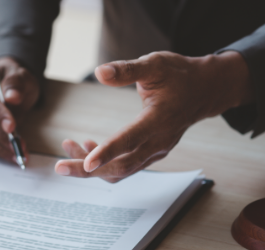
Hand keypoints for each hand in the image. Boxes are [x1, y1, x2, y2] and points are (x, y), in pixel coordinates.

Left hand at [54, 51, 253, 182]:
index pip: (130, 139)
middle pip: (120, 166)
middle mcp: (159, 142)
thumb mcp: (154, 64)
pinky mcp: (152, 154)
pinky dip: (104, 163)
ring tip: (68, 147)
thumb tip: (99, 72)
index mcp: (159, 119)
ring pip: (121, 170)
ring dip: (92, 167)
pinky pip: (125, 166)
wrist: (205, 90)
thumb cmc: (179, 75)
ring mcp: (156, 152)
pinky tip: (87, 147)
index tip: (87, 163)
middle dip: (87, 170)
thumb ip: (127, 70)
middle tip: (59, 167)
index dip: (107, 153)